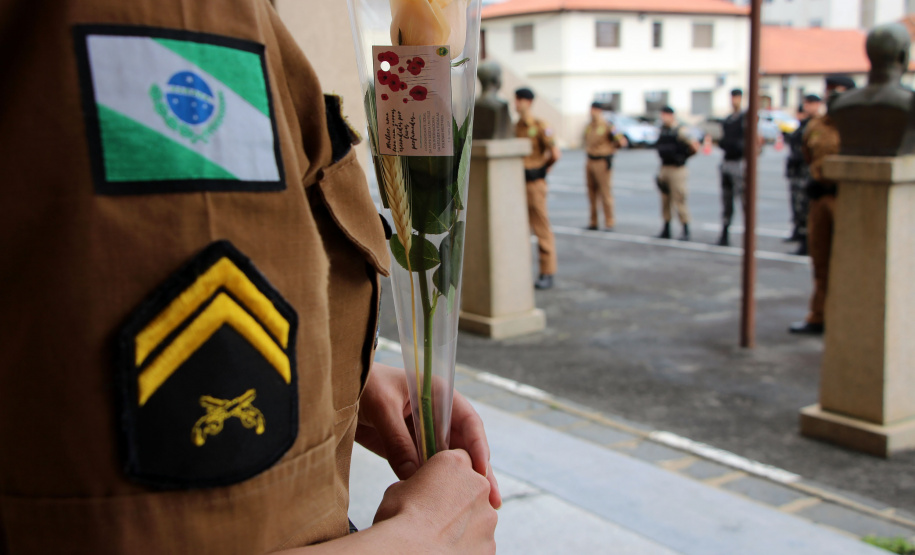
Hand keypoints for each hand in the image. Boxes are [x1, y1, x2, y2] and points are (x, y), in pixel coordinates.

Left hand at [357, 363, 501, 508]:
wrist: (339, 389)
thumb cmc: (364, 385)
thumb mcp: (381, 407)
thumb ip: (397, 439)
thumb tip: (413, 474)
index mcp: (439, 394)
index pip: (468, 421)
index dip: (478, 446)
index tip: (481, 470)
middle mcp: (438, 415)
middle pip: (466, 446)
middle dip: (480, 472)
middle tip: (492, 500)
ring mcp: (425, 434)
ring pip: (449, 461)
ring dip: (461, 482)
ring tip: (478, 508)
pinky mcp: (410, 449)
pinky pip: (427, 469)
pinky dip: (435, 485)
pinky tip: (444, 504)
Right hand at [373, 450, 497, 553]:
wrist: (411, 554)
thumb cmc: (398, 521)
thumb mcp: (396, 491)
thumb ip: (414, 484)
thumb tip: (414, 491)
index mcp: (454, 464)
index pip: (459, 458)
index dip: (447, 473)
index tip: (436, 485)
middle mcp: (478, 485)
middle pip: (473, 488)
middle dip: (460, 499)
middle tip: (436, 515)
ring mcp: (488, 517)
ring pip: (479, 517)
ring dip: (464, 524)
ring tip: (439, 537)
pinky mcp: (490, 545)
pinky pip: (480, 542)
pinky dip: (467, 546)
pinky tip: (447, 551)